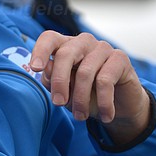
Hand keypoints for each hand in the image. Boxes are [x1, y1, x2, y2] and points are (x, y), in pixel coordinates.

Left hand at [30, 31, 150, 144]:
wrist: (120, 107)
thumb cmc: (88, 96)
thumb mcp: (66, 92)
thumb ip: (53, 81)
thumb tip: (47, 71)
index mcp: (66, 46)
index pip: (49, 38)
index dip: (40, 50)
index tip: (35, 68)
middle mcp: (83, 42)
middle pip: (65, 54)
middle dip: (60, 82)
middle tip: (58, 103)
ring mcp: (102, 47)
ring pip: (85, 71)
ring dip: (81, 99)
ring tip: (80, 117)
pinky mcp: (120, 58)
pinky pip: (105, 80)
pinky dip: (103, 102)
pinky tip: (105, 115)